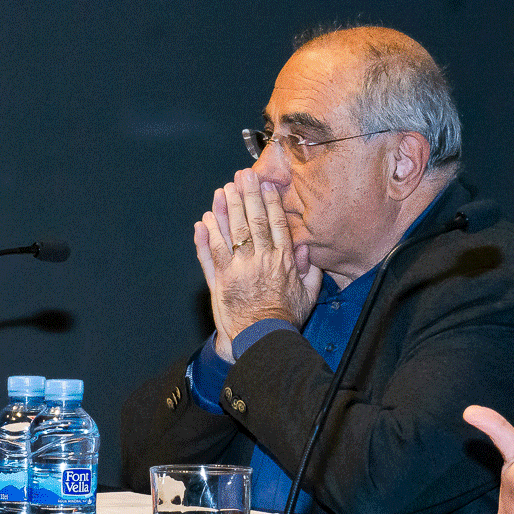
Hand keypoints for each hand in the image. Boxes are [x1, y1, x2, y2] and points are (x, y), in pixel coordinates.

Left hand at [194, 168, 321, 361]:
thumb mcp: (309, 294)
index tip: (266, 185)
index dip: (270, 202)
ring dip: (225, 208)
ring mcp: (238, 268)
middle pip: (253, 220)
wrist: (263, 339)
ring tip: (223, 189)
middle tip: (242, 175)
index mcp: (282, 261)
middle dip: (247, 195)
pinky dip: (206, 236)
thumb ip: (309, 270)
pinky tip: (204, 220)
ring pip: (230, 232)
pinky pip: (211, 253)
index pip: (276, 224)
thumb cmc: (286, 318)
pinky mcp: (220, 280)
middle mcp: (260, 259)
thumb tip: (304, 248)